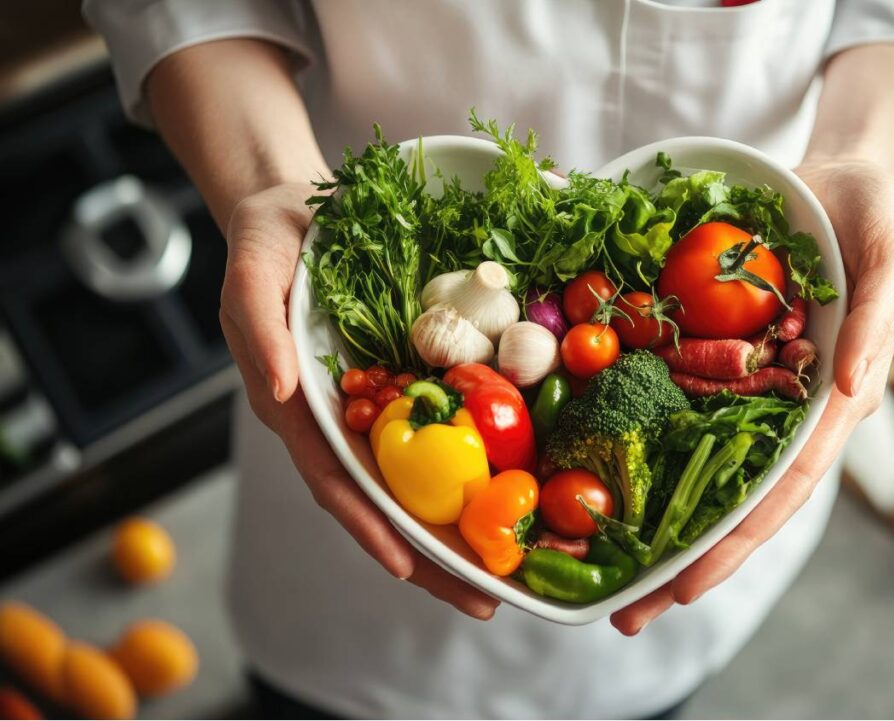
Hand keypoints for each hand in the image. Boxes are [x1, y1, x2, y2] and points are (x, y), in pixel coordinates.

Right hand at [219, 182, 498, 619]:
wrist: (297, 210)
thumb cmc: (268, 244)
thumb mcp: (253, 275)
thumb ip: (260, 333)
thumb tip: (283, 393)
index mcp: (297, 409)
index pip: (334, 480)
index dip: (369, 528)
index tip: (409, 568)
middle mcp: (338, 420)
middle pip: (384, 500)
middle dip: (430, 554)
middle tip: (485, 596)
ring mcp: (372, 406)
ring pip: (416, 479)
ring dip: (458, 527)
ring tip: (510, 567)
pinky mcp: (402, 382)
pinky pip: (438, 431)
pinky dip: (469, 467)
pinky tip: (512, 489)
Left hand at [610, 159, 893, 634]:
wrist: (828, 180)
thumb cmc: (869, 215)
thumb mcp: (890, 252)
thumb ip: (879, 317)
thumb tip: (844, 390)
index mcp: (827, 400)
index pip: (783, 488)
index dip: (737, 542)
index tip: (688, 589)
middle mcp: (778, 406)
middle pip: (728, 495)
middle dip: (680, 558)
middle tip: (625, 615)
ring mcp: (737, 385)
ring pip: (691, 461)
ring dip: (645, 514)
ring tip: (590, 564)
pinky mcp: (705, 354)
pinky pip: (668, 402)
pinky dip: (633, 439)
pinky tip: (588, 467)